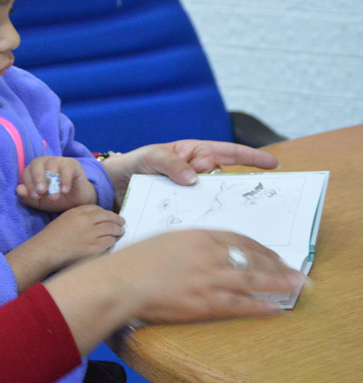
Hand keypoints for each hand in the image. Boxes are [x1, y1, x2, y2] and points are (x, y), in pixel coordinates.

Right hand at [5, 204, 124, 291]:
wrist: (45, 251)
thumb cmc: (51, 238)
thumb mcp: (64, 220)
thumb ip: (78, 218)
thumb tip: (94, 221)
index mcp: (77, 212)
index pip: (97, 209)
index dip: (105, 212)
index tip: (109, 216)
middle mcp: (85, 220)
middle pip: (107, 216)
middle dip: (116, 219)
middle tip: (122, 222)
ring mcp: (90, 234)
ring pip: (111, 229)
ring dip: (118, 230)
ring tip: (121, 231)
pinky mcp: (93, 247)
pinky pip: (108, 242)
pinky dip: (113, 241)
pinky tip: (114, 241)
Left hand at [16, 156, 96, 212]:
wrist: (78, 204)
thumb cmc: (57, 200)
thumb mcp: (40, 203)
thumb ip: (27, 197)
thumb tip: (19, 189)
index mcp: (34, 170)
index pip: (26, 172)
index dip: (28, 184)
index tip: (35, 197)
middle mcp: (45, 163)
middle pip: (36, 163)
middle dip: (37, 178)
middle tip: (41, 192)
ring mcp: (59, 161)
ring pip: (51, 164)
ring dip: (51, 181)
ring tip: (54, 197)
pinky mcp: (72, 164)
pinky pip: (66, 168)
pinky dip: (65, 180)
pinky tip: (64, 191)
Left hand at [103, 140, 279, 208]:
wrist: (111, 187)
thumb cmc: (131, 164)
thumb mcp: (149, 158)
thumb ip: (170, 164)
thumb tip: (193, 177)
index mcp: (193, 154)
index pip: (228, 153)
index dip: (252, 157)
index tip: (273, 164)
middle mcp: (197, 172)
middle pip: (228, 180)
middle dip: (246, 189)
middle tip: (266, 201)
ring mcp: (191, 192)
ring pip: (217, 199)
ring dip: (229, 209)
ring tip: (247, 221)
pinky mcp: (183, 209)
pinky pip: (201, 213)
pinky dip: (210, 221)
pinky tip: (218, 232)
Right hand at [106, 229, 303, 322]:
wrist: (122, 281)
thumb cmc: (136, 260)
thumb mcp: (165, 239)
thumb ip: (189, 243)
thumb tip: (205, 249)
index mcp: (198, 235)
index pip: (238, 239)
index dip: (259, 247)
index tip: (271, 254)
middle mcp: (209, 254)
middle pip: (251, 257)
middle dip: (276, 264)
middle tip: (294, 270)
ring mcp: (209, 278)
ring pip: (253, 280)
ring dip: (278, 283)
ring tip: (296, 286)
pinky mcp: (206, 301)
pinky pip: (241, 304)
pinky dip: (260, 307)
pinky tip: (274, 308)